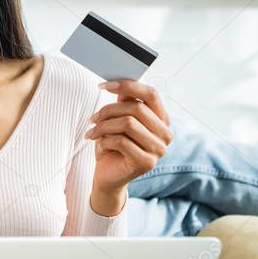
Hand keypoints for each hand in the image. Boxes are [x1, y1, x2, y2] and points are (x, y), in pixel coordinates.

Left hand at [84, 80, 171, 201]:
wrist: (108, 175)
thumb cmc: (113, 145)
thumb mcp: (117, 120)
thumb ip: (124, 102)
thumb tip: (118, 83)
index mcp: (161, 120)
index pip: (151, 94)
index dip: (127, 86)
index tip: (103, 85)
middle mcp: (165, 134)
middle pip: (136, 109)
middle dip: (109, 110)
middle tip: (92, 118)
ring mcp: (158, 150)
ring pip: (128, 124)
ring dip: (104, 126)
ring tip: (92, 131)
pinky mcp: (147, 163)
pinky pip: (122, 141)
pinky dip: (105, 140)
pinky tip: (98, 143)